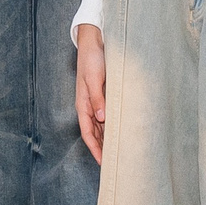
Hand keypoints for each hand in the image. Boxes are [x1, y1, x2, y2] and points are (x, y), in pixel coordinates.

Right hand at [73, 23, 106, 164]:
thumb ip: (98, 98)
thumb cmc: (92, 59)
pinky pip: (109, 115)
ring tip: (120, 151)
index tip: (103, 163)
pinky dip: (113, 125)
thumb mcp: (95, 78)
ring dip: (108, 138)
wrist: (94, 41)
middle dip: (102, 148)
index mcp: (83, 104)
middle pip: (95, 133)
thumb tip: (102, 118)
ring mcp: (97, 101)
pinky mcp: (105, 95)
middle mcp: (89, 105)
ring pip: (102, 126)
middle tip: (115, 162)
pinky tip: (122, 130)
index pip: (88, 133)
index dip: (95, 149)